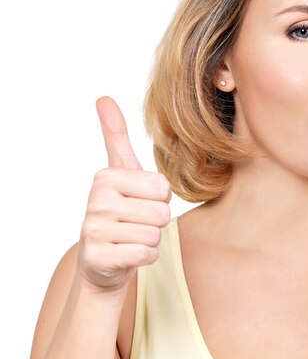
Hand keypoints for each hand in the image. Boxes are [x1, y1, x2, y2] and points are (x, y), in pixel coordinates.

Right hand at [77, 97, 171, 290]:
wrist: (103, 260)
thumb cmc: (120, 210)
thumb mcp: (121, 171)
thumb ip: (116, 136)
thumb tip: (103, 98)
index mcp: (106, 178)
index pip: (162, 188)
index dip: (160, 198)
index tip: (141, 200)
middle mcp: (96, 202)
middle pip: (161, 213)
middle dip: (157, 221)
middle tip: (137, 222)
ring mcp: (94, 231)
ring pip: (155, 235)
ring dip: (150, 239)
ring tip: (131, 236)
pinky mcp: (98, 258)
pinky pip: (146, 254)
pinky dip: (145, 256)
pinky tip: (128, 253)